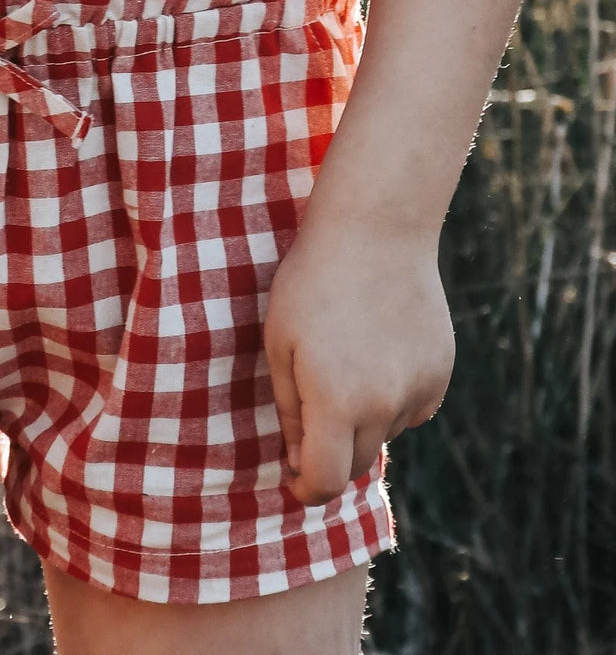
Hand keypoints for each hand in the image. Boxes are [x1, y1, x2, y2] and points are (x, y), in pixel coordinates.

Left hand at [262, 212, 454, 506]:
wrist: (376, 232)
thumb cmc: (311, 282)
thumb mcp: (279, 342)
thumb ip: (288, 408)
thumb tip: (296, 459)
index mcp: (336, 401)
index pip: (324, 480)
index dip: (304, 488)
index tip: (291, 478)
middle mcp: (384, 405)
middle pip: (355, 462)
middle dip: (329, 454)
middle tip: (309, 419)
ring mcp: (419, 389)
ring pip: (385, 433)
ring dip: (361, 421)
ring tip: (342, 363)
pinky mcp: (442, 372)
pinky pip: (413, 408)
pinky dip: (392, 399)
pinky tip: (376, 354)